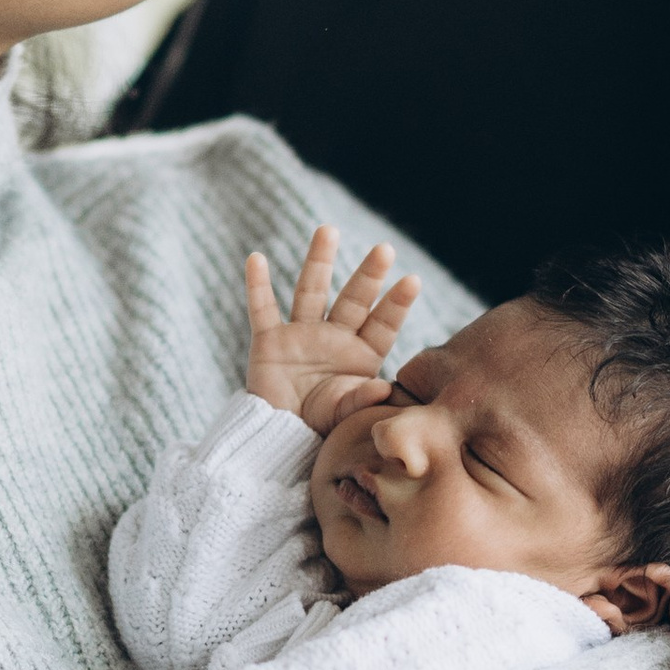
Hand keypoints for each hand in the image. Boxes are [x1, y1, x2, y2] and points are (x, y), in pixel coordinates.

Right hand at [244, 227, 421, 434]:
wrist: (278, 439)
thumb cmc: (319, 427)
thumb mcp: (344, 415)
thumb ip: (361, 400)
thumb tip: (384, 387)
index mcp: (360, 355)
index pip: (382, 325)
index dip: (396, 304)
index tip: (413, 281)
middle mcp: (334, 338)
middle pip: (353, 300)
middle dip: (368, 275)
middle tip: (385, 249)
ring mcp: (301, 336)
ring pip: (311, 291)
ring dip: (319, 261)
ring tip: (328, 230)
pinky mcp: (269, 342)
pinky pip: (262, 309)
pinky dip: (257, 285)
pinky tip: (256, 259)